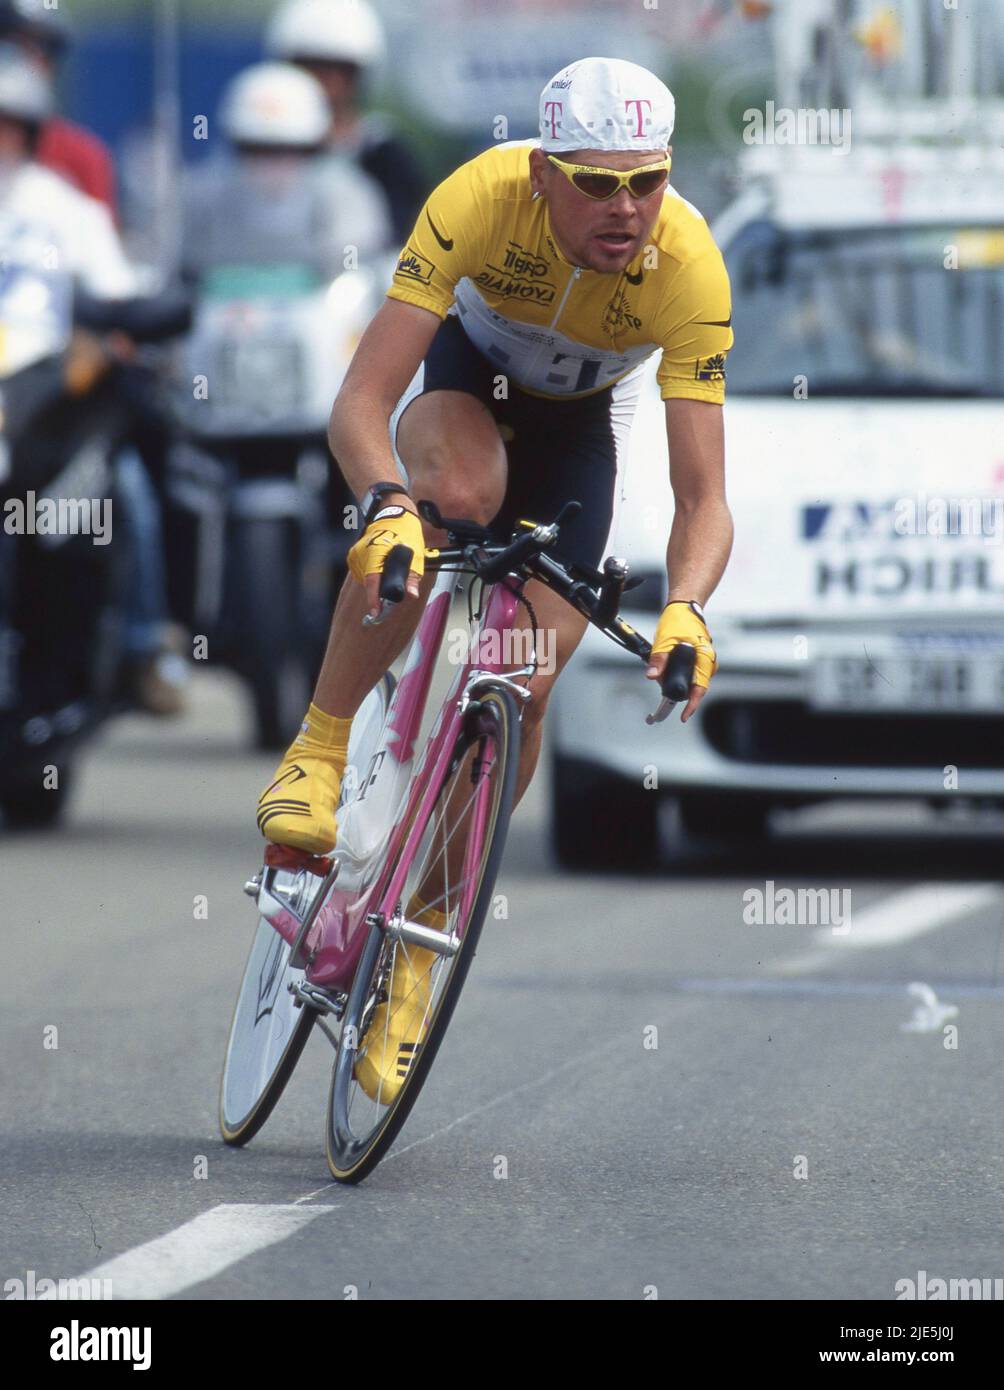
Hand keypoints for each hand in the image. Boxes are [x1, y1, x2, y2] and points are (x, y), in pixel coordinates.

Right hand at [347, 505, 425, 618]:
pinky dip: (372, 575)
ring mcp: (355, 554)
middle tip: (394, 589)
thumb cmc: (405, 533)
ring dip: (377, 582)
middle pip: (369, 582)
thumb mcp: (415, 555)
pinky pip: (362, 573)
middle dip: (381, 590)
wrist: (393, 515)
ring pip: (366, 579)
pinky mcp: (353, 556)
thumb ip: (412, 577)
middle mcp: (361, 554)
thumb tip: (411, 595)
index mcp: (375, 552)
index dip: (374, 600)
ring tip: (389, 571)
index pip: (372, 581)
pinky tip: (380, 568)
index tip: (376, 613)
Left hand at [646, 600, 716, 722]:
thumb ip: (659, 659)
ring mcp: (703, 662)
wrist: (685, 607)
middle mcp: (707, 662)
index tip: (683, 715)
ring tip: (660, 667)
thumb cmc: (679, 620)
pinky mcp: (698, 660)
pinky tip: (665, 664)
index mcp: (705, 657)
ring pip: (688, 681)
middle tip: (659, 678)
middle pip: (692, 687)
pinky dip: (675, 673)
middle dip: (674, 688)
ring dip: (673, 679)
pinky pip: (687, 673)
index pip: (700, 688)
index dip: (692, 704)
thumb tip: (653, 676)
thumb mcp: (665, 639)